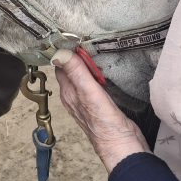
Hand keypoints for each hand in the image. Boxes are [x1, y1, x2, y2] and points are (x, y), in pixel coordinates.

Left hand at [52, 49, 148, 171]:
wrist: (122, 147)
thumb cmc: (104, 123)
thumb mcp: (89, 93)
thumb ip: (76, 72)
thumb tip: (58, 52)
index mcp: (68, 93)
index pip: (60, 66)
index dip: (62, 50)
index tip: (68, 34)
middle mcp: (73, 97)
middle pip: (69, 70)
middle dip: (73, 55)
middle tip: (81, 37)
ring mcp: (86, 101)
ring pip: (81, 77)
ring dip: (84, 64)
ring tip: (90, 49)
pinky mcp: (99, 105)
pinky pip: (92, 84)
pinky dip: (94, 74)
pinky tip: (101, 70)